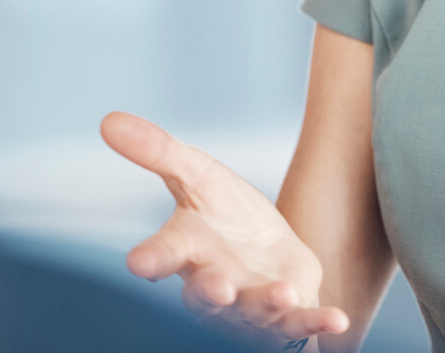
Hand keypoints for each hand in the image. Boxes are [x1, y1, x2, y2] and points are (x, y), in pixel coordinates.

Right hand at [100, 112, 349, 342]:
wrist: (266, 254)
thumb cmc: (222, 215)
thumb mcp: (196, 174)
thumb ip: (157, 151)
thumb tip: (107, 120)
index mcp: (188, 249)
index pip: (166, 252)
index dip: (153, 257)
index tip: (138, 262)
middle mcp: (214, 285)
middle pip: (206, 295)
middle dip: (209, 294)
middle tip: (216, 288)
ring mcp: (249, 306)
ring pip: (252, 313)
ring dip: (265, 306)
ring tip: (282, 293)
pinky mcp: (287, 315)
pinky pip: (301, 324)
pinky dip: (317, 324)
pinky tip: (337, 320)